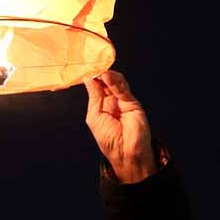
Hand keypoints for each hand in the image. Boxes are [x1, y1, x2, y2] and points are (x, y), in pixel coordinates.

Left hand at [83, 69, 155, 183]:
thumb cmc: (109, 140)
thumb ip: (94, 96)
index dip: (92, 77)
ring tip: (100, 72)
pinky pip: (124, 90)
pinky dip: (115, 82)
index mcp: (102, 105)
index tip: (85, 67)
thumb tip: (89, 79)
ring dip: (108, 76)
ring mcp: (123, 101)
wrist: (125, 153)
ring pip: (117, 82)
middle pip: (106, 81)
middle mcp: (113, 101)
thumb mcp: (95, 116)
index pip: (97, 86)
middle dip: (99, 73)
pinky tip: (107, 77)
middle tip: (92, 65)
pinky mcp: (133, 103)